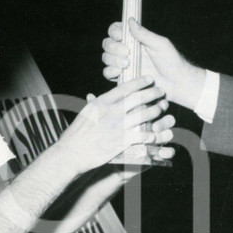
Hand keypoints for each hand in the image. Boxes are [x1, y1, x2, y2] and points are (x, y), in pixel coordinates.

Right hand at [56, 76, 174, 174]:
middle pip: (138, 98)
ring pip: (143, 115)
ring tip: (161, 109)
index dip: (140, 82)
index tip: (149, 79)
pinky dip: (150, 134)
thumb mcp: (85, 113)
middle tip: (161, 91)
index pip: (124, 87)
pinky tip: (155, 134)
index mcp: (102, 103)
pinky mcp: (121, 142)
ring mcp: (117, 127)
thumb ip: (94, 104)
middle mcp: (111, 112)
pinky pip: (141, 135)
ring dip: (155, 111)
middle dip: (152, 93)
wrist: (71, 153)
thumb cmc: (76, 134)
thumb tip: (94, 97)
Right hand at [102, 19, 206, 109]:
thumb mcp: (160, 44)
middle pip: (107, 44)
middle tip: (127, 52)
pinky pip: (108, 73)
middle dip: (113, 47)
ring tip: (126, 64)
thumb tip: (130, 20)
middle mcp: (126, 50)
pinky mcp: (123, 77)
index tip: (120, 35)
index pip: (116, 30)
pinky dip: (110, 71)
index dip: (114, 31)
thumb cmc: (171, 61)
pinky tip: (119, 72)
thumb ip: (144, 34)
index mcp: (134, 39)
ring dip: (112, 59)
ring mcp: (123, 64)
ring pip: (106, 58)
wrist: (175, 82)